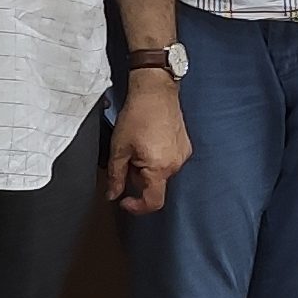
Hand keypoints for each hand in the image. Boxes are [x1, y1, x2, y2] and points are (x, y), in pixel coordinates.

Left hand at [105, 73, 189, 213]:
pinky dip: (157, 158)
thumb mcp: (119, 148)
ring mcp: (183, 155)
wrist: (155, 91)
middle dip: (137, 178)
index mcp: (160, 168)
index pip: (153, 202)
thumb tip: (113, 194)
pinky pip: (168, 161)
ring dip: (147, 168)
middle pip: (154, 185)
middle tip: (126, 158)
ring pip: (160, 173)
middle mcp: (175, 164)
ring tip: (138, 146)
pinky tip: (149, 141)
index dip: (137, 207)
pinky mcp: (185, 146)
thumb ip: (116, 176)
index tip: (124, 202)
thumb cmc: (138, 115)